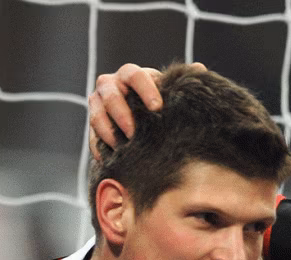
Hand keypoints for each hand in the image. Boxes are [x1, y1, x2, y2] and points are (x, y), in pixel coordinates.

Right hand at [87, 62, 206, 158]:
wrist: (138, 116)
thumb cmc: (155, 101)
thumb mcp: (167, 90)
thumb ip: (180, 82)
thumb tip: (198, 69)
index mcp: (129, 74)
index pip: (135, 75)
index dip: (145, 89)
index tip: (157, 107)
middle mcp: (109, 85)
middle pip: (111, 96)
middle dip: (122, 115)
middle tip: (135, 133)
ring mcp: (97, 104)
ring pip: (97, 115)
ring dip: (109, 132)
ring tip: (123, 148)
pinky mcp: (92, 125)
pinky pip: (92, 136)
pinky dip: (100, 148)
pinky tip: (111, 159)